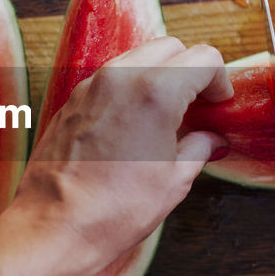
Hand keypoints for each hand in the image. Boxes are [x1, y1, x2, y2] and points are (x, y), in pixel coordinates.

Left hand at [0, 37, 231, 275]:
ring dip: (159, 76)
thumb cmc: (113, 210)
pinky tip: (135, 125)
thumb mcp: (173, 180)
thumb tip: (210, 139)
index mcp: (155, 91)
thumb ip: (198, 148)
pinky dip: (130, 88)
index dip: (219, 81)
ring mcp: (91, 85)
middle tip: (198, 106)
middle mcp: (121, 77)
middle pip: (171, 48)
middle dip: (190, 71)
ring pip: (138, 57)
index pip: (203, 59)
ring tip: (167, 117)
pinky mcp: (72, 100)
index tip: (219, 104)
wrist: (55, 227)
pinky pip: (111, 78)